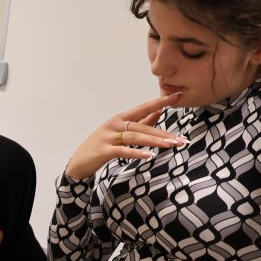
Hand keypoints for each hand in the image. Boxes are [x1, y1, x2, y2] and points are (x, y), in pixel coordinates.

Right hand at [65, 94, 186, 179]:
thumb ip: (140, 123)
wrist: (79, 163)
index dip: (160, 102)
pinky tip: (148, 156)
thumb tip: (158, 111)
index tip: (177, 96)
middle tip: (181, 139)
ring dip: (154, 141)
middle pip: (142, 126)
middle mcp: (114, 125)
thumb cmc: (101, 146)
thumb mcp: (120, 133)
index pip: (144, 108)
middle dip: (163, 133)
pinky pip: (123, 151)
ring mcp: (108, 137)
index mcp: (120, 118)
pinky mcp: (103, 151)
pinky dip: (136, 153)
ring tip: (170, 145)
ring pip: (135, 137)